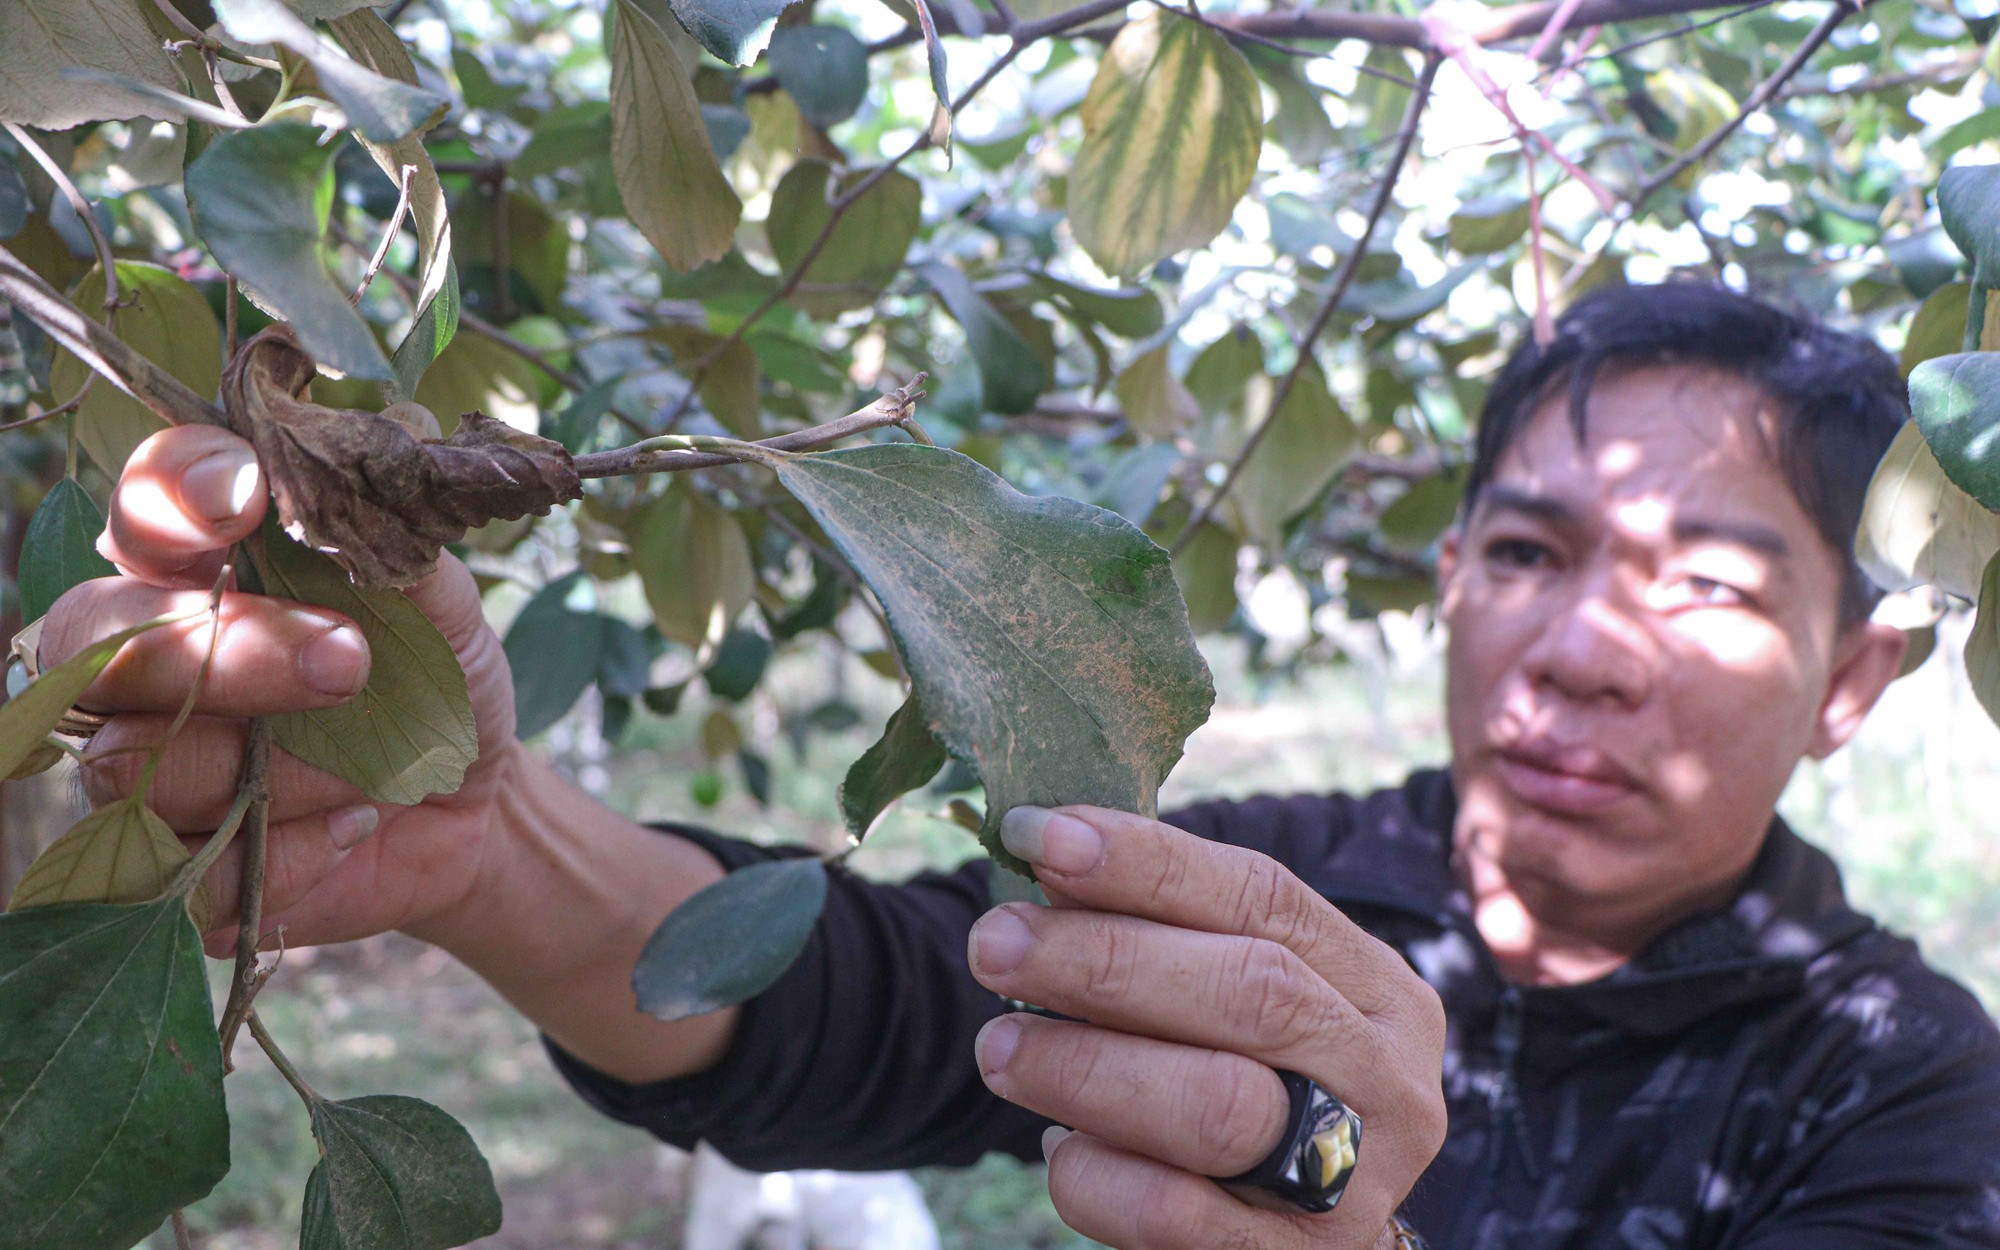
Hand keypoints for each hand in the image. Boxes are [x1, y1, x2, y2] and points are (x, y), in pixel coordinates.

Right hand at [36, 424, 526, 954]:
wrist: (473, 800)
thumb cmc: (436, 681)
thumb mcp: (442, 606)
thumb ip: (389, 547)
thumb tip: (347, 495)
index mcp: (202, 567)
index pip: (146, 507)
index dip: (173, 494)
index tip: (243, 500)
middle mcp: (144, 658)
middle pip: (97, 641)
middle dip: (224, 652)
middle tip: (349, 660)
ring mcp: (142, 764)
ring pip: (136, 766)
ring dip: (279, 771)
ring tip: (371, 768)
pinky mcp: (167, 866)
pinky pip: (187, 872)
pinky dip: (292, 851)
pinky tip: (354, 826)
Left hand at [967, 806, 1446, 1249]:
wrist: (1294, 1239)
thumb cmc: (1246, 1083)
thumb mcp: (1236, 996)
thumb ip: (1168, 932)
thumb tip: (1049, 847)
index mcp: (1379, 990)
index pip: (1267, 897)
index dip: (1147, 861)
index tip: (1036, 835)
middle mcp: (1389, 1082)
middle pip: (1254, 994)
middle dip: (1107, 958)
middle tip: (995, 943)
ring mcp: (1353, 1184)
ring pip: (1218, 1105)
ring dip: (1086, 1064)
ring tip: (998, 1046)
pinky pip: (1174, 1216)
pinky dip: (1094, 1172)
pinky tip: (1056, 1144)